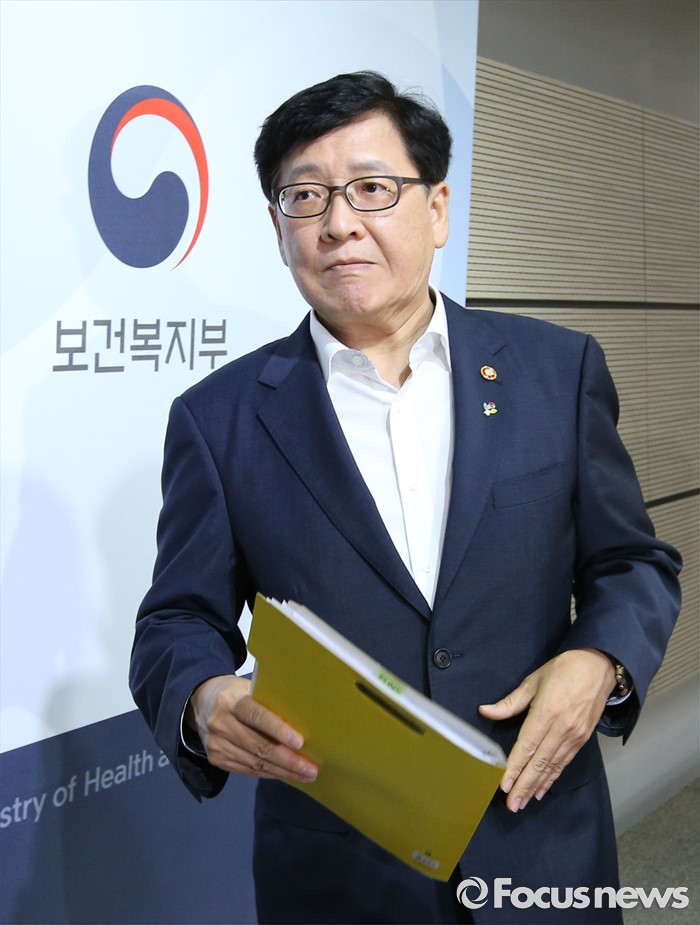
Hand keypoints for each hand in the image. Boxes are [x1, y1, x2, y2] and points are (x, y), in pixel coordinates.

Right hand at [186, 675, 317, 782]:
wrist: (200, 702)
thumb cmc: (233, 693)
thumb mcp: (247, 687)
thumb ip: (268, 701)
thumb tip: (301, 719)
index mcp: (231, 701)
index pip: (256, 716)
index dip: (278, 730)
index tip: (300, 742)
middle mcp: (221, 724)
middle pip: (259, 746)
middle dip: (288, 760)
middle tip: (310, 769)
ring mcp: (216, 744)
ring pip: (255, 763)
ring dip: (282, 771)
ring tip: (305, 774)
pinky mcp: (216, 759)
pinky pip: (247, 770)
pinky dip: (269, 773)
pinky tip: (285, 774)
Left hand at [478, 648, 615, 811]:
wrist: (598, 666)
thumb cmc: (564, 669)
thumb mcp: (534, 680)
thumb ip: (511, 702)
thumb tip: (486, 711)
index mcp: (546, 712)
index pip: (526, 746)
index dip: (514, 767)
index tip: (504, 785)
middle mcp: (561, 728)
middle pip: (539, 762)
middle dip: (524, 785)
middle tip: (512, 805)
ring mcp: (574, 735)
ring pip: (552, 767)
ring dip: (537, 786)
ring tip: (523, 802)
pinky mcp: (582, 739)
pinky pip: (564, 762)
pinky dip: (553, 778)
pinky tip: (543, 789)